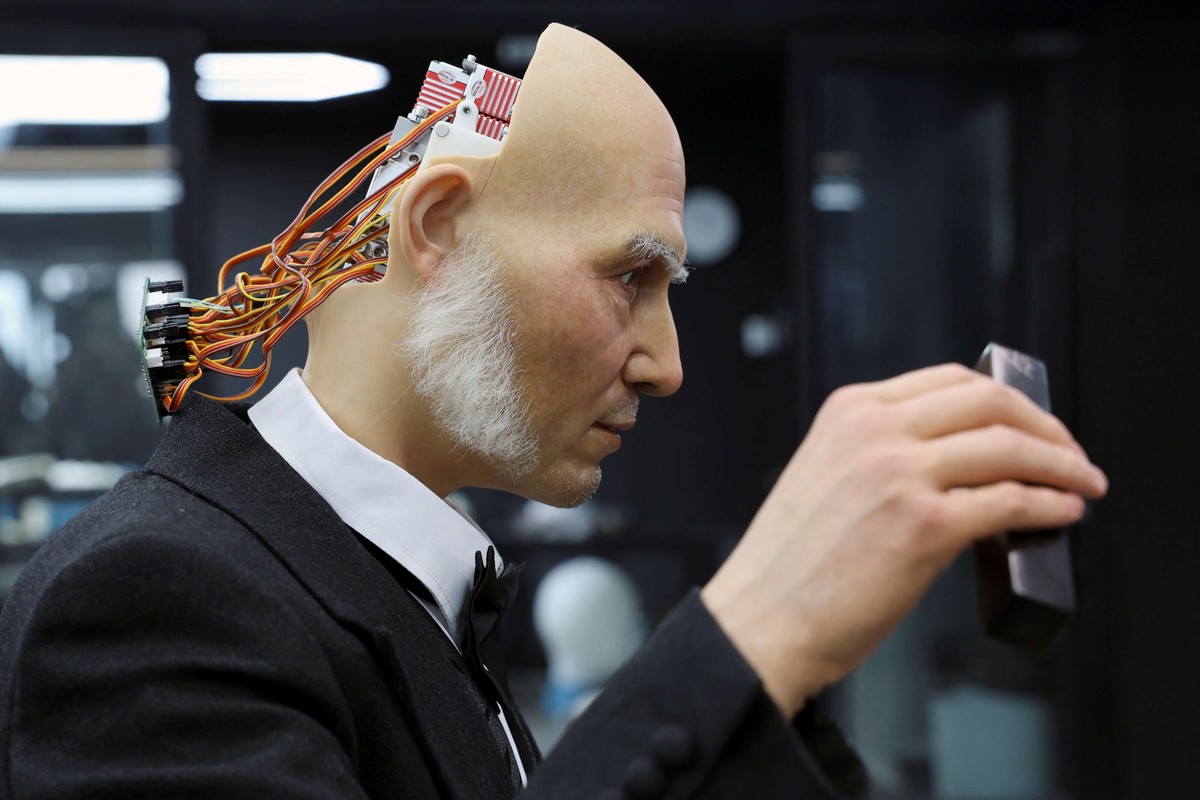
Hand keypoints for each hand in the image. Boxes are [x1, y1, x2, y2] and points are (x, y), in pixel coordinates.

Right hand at [700, 363, 1107, 716]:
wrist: (762, 619)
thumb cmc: (791, 564)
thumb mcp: (826, 474)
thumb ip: (878, 451)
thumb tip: (961, 461)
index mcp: (849, 411)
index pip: (951, 380)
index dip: (1007, 399)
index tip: (1032, 423)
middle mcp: (875, 432)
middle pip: (990, 402)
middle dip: (1046, 427)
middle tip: (1069, 453)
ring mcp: (900, 476)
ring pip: (1009, 448)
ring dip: (1062, 465)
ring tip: (1081, 484)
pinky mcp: (925, 527)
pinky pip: (1010, 502)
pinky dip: (1050, 505)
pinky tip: (1062, 513)